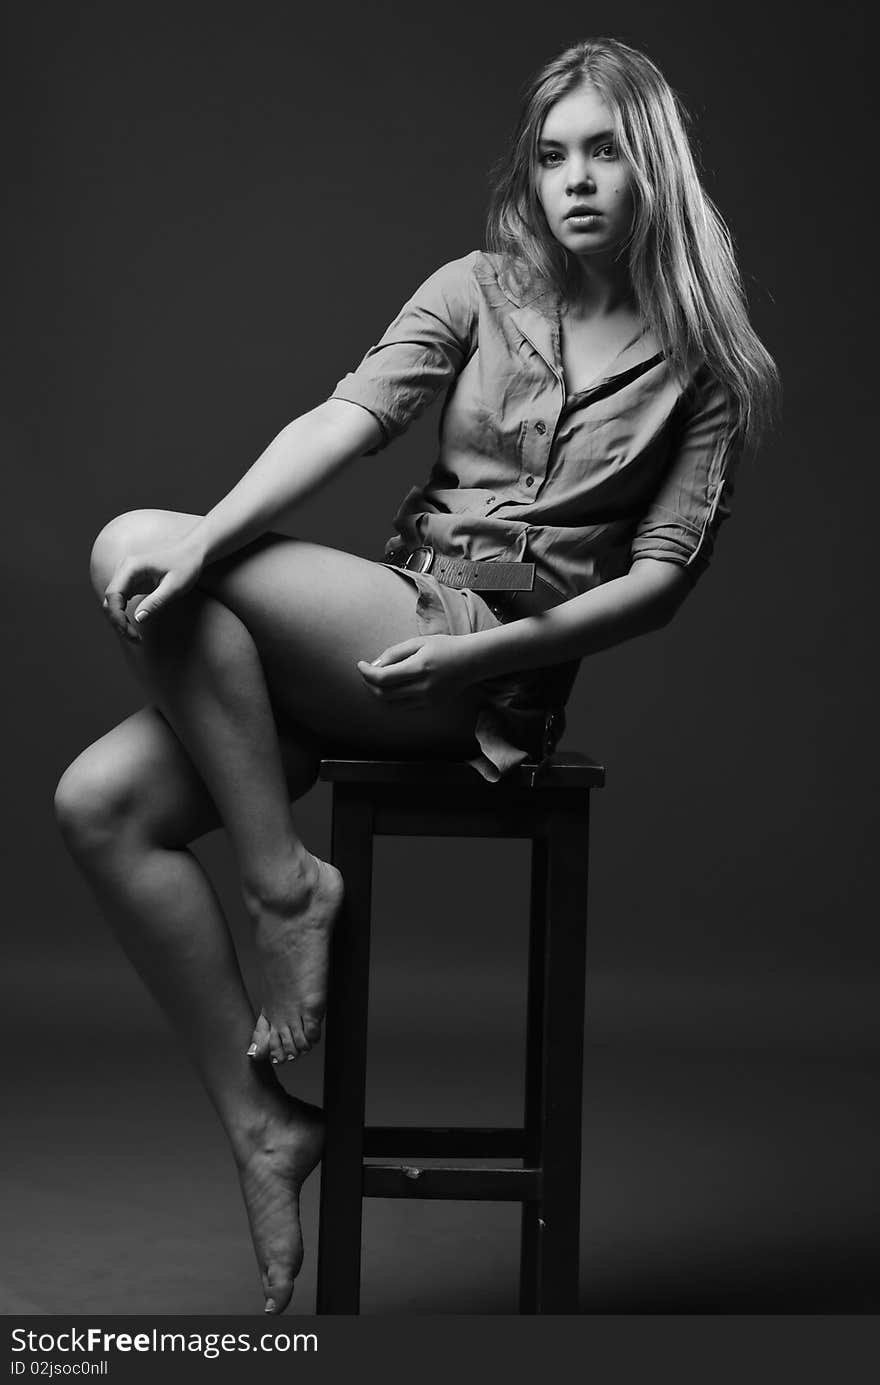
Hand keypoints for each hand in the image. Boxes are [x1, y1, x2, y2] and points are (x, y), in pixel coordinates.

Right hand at [101, 538, 205, 641]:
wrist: (191, 554)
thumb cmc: (185, 567)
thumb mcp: (175, 586)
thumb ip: (156, 602)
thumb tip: (138, 619)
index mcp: (131, 567)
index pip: (113, 594)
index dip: (116, 615)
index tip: (128, 631)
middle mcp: (124, 570)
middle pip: (110, 600)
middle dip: (118, 621)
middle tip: (136, 639)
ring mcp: (126, 577)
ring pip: (113, 603)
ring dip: (120, 621)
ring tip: (136, 637)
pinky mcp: (131, 584)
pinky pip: (121, 603)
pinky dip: (125, 617)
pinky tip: (135, 629)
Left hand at [357, 633, 478, 707]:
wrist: (471, 661)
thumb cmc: (444, 647)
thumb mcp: (418, 642)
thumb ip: (394, 653)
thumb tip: (373, 665)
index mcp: (419, 668)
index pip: (382, 678)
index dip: (366, 673)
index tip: (360, 664)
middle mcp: (423, 688)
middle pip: (384, 694)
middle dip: (370, 684)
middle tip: (367, 672)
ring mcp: (428, 700)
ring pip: (392, 704)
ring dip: (380, 693)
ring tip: (379, 679)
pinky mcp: (431, 706)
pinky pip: (404, 706)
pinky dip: (394, 698)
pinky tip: (394, 686)